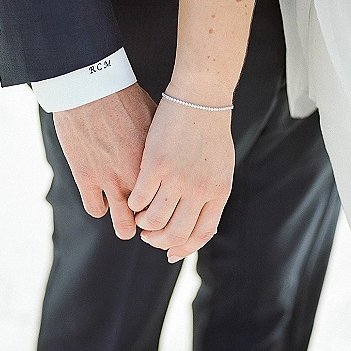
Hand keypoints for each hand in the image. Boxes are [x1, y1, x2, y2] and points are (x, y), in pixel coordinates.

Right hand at [53, 83, 156, 238]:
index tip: (168, 206)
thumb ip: (162, 148)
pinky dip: (99, 206)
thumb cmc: (126, 97)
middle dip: (152, 225)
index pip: (171, 201)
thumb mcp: (155, 121)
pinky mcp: (85, 178)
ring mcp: (109, 180)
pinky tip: (101, 199)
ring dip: (125, 224)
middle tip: (148, 221)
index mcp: (156, 163)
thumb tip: (172, 157)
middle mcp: (136, 176)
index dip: (171, 207)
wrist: (91, 87)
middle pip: (152, 221)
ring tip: (126, 222)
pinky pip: (95, 209)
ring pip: (123, 225)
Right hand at [128, 92, 234, 261]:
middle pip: (175, 233)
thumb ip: (210, 191)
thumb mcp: (220, 165)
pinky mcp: (155, 165)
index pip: (200, 234)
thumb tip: (199, 216)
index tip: (169, 252)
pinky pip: (139, 197)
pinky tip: (131, 198)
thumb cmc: (210, 129)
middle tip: (148, 236)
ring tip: (138, 217)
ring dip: (142, 223)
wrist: (200, 98)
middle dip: (158, 240)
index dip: (183, 248)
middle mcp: (199, 190)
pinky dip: (132, 203)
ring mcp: (177, 179)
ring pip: (153, 219)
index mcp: (217, 192)